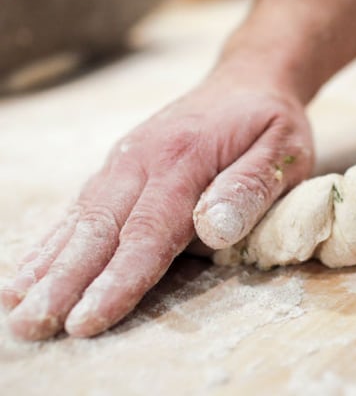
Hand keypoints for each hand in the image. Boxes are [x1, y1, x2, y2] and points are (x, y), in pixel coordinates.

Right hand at [0, 65, 313, 339]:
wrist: (249, 78)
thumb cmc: (270, 123)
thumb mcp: (282, 151)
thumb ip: (249, 189)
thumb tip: (214, 232)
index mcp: (185, 160)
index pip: (147, 232)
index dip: (116, 280)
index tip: (87, 319)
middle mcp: (144, 158)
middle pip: (99, 228)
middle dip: (65, 280)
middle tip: (33, 324)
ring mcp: (127, 158)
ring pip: (81, 216)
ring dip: (48, 262)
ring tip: (16, 304)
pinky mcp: (121, 163)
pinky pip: (82, 203)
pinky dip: (54, 237)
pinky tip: (33, 266)